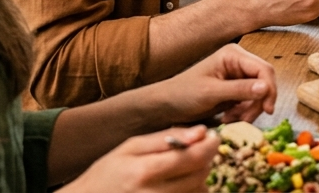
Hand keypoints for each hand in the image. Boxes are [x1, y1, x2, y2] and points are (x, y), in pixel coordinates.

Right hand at [64, 125, 216, 192]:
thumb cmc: (106, 173)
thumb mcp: (130, 147)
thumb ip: (166, 138)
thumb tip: (201, 131)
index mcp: (144, 171)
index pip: (193, 158)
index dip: (210, 145)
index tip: (212, 136)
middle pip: (200, 174)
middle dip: (205, 158)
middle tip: (197, 148)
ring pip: (199, 189)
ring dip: (199, 175)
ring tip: (183, 166)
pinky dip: (192, 190)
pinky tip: (179, 183)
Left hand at [153, 43, 276, 124]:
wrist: (166, 105)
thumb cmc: (183, 94)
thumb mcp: (211, 92)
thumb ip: (239, 89)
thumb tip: (266, 88)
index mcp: (233, 55)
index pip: (264, 69)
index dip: (270, 89)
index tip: (267, 110)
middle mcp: (239, 62)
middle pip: (264, 82)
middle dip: (258, 102)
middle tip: (246, 119)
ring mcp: (238, 76)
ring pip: (259, 94)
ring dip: (250, 109)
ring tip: (231, 119)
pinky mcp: (236, 90)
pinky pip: (250, 101)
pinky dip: (243, 112)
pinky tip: (229, 117)